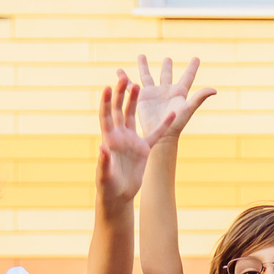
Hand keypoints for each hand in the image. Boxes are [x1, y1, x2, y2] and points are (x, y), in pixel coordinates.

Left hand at [97, 74, 161, 207]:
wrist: (119, 194)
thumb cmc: (108, 185)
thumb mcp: (104, 175)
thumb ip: (103, 161)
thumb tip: (101, 148)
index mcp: (108, 139)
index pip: (106, 116)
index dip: (107, 102)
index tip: (108, 87)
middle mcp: (119, 135)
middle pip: (119, 111)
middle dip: (121, 95)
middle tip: (124, 78)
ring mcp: (131, 140)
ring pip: (132, 116)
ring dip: (134, 101)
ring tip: (138, 85)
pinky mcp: (143, 148)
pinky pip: (156, 134)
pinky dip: (163, 125)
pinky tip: (172, 114)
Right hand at [133, 55, 214, 142]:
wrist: (160, 135)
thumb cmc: (176, 124)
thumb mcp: (188, 109)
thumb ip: (200, 98)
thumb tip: (214, 90)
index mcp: (179, 92)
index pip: (188, 76)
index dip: (192, 68)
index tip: (197, 58)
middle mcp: (166, 91)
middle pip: (166, 75)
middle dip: (167, 67)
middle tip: (167, 59)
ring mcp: (153, 93)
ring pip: (147, 76)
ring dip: (143, 66)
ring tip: (141, 56)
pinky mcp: (142, 97)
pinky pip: (132, 85)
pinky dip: (126, 78)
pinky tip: (119, 71)